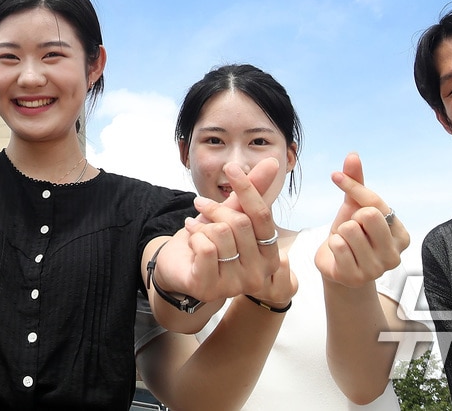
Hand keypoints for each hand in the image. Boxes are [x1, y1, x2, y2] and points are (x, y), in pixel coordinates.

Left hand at [157, 157, 282, 301]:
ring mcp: (235, 285)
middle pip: (240, 223)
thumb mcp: (232, 212)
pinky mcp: (210, 288)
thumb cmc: (211, 239)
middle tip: (200, 205)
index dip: (247, 188)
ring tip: (195, 227)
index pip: (262, 216)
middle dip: (215, 208)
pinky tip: (190, 239)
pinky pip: (205, 248)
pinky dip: (194, 236)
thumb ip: (254, 191)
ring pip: (221, 233)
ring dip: (201, 224)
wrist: (179, 264)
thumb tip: (272, 162)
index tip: (230, 168)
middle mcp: (258, 275)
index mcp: (269, 256)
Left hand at [315, 153, 408, 287]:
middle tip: (352, 230)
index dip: (352, 187)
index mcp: (401, 235)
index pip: (376, 202)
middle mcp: (394, 255)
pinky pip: (338, 245)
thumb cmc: (351, 233)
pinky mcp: (356, 278)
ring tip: (346, 243)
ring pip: (350, 230)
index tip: (336, 176)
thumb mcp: (354, 206)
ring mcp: (376, 270)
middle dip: (352, 218)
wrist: (337, 265)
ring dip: (341, 233)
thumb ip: (356, 181)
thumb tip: (353, 155)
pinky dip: (333, 245)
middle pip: (367, 215)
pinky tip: (340, 255)